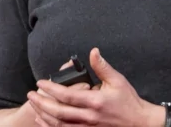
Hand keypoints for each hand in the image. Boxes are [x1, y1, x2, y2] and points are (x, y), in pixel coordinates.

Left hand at [27, 47, 160, 126]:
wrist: (139, 123)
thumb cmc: (129, 101)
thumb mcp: (118, 80)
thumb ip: (102, 67)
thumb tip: (93, 52)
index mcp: (95, 101)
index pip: (67, 96)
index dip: (51, 89)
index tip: (40, 83)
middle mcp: (89, 117)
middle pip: (58, 112)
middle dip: (41, 103)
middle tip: (31, 95)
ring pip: (59, 125)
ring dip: (44, 115)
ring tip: (34, 106)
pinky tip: (44, 121)